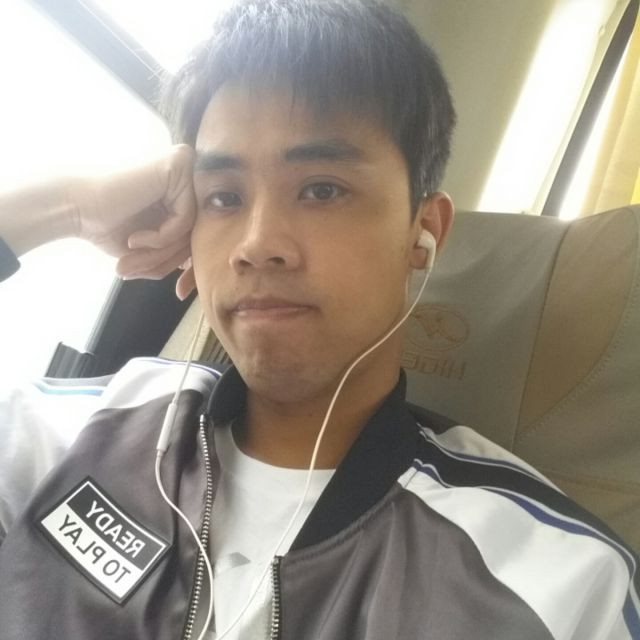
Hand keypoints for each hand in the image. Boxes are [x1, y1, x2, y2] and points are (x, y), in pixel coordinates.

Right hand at [68, 144, 196, 298]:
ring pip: (194, 227)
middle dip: (169, 259)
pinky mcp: (179, 164)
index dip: (186, 264)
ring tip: (131, 254)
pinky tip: (135, 239)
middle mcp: (189, 172)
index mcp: (184, 190)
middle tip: (136, 271)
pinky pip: (186, 217)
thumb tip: (202, 267)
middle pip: (199, 231)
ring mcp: (186, 165)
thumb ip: (180, 254)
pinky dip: (162, 237)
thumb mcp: (154, 249)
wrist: (76, 209)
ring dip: (162, 252)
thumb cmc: (110, 228)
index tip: (177, 291)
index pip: (201, 233)